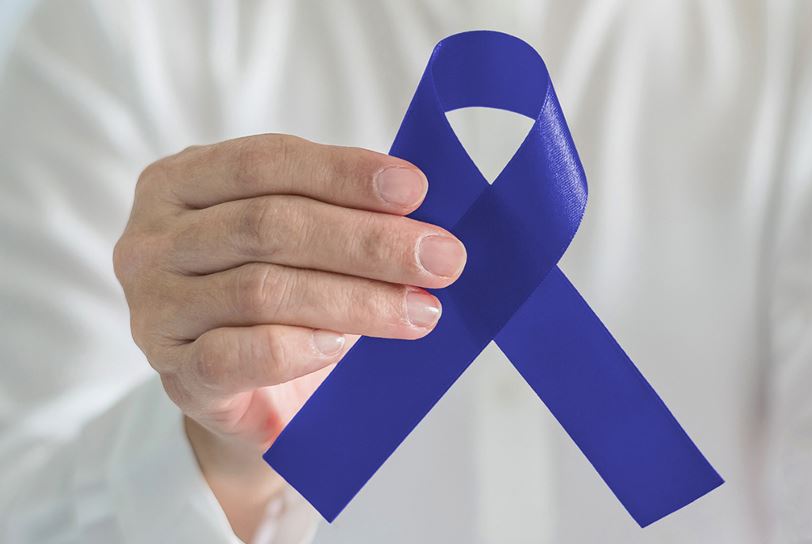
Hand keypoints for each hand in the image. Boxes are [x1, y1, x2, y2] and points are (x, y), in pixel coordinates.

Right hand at [113, 134, 464, 537]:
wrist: (243, 389)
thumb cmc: (279, 296)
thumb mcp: (299, 238)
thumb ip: (337, 214)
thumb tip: (420, 217)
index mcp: (180, 183)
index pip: (264, 162)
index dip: (343, 172)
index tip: (415, 189)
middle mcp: (154, 241)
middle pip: (269, 225)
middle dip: (367, 241)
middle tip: (441, 258)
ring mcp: (155, 310)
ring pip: (263, 290)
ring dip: (356, 299)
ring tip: (418, 310)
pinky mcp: (176, 374)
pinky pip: (241, 355)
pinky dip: (303, 347)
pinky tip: (346, 346)